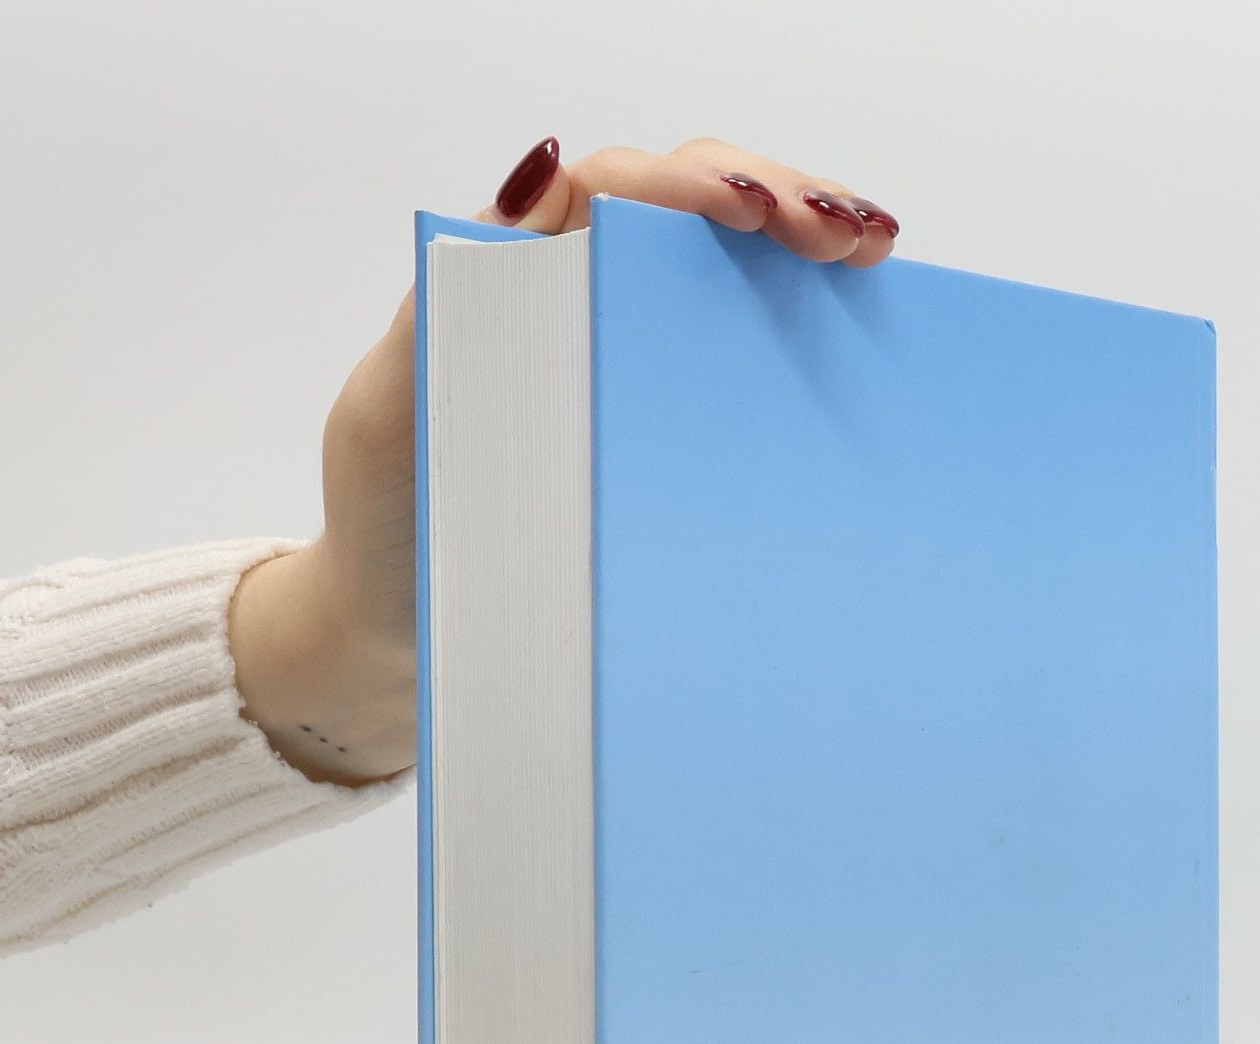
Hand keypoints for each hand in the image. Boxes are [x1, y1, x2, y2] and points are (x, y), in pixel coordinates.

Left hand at [229, 137, 899, 785]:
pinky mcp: (667, 430)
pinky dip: (804, 328)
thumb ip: (441, 314)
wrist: (404, 642)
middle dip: (777, 199)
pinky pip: (742, 360)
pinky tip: (859, 315)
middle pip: (692, 210)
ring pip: (730, 271)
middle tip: (844, 234)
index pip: (618, 192)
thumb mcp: (390, 417)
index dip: (692, 185)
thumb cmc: (390, 532)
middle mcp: (582, 303)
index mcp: (515, 281)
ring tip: (869, 250)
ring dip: (806, 241)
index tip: (754, 211)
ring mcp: (631, 364)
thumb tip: (535, 192)